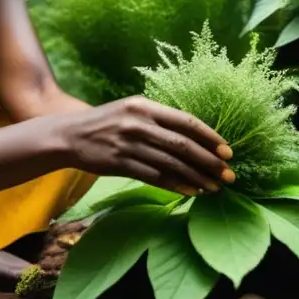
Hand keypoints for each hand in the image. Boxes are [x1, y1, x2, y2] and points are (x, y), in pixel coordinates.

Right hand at [58, 96, 234, 195]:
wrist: (68, 135)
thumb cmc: (105, 122)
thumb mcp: (130, 109)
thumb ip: (157, 118)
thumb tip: (192, 135)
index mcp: (144, 106)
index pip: (186, 121)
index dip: (210, 137)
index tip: (228, 150)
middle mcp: (139, 124)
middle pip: (183, 145)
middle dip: (210, 161)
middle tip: (229, 174)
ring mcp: (129, 145)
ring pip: (172, 164)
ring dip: (197, 177)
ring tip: (215, 187)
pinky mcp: (120, 164)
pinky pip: (155, 177)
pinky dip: (176, 185)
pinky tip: (192, 192)